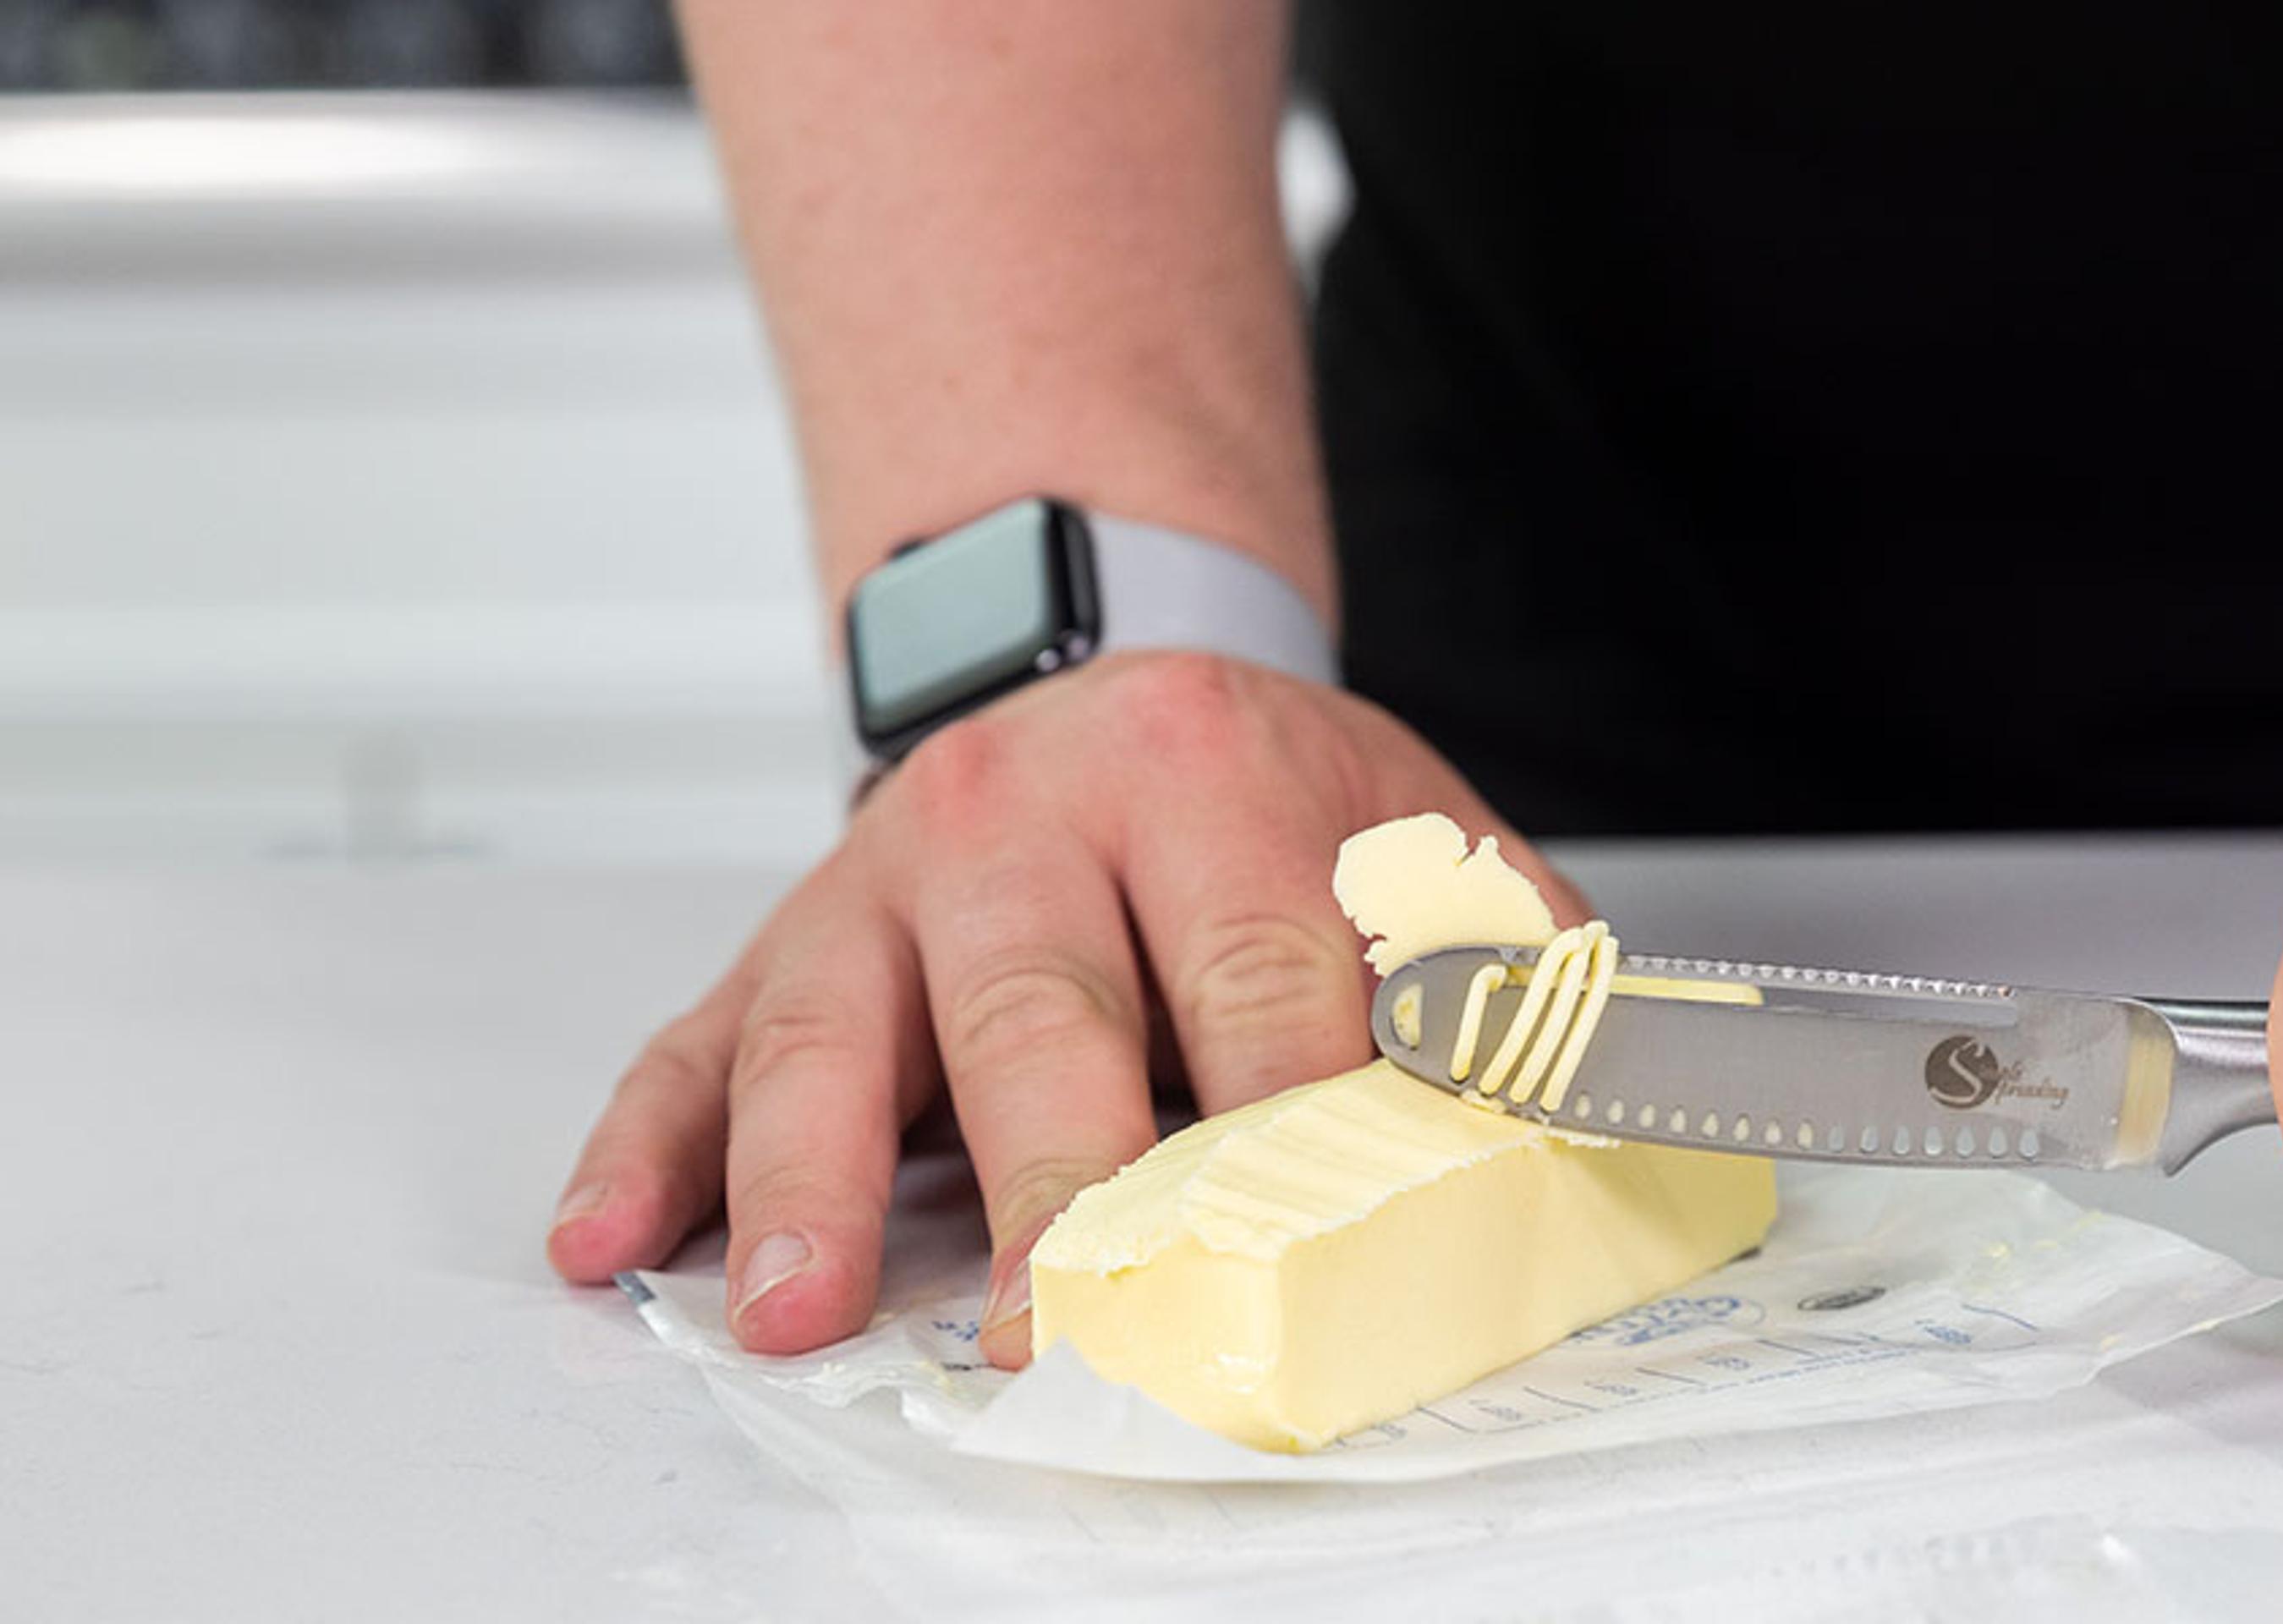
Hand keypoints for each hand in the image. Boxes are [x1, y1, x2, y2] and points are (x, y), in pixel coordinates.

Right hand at [544, 651, 1572, 1366]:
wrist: (1108, 648)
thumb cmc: (1259, 799)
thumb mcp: (1414, 836)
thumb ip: (1504, 978)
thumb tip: (1596, 1124)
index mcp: (1207, 779)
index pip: (1262, 985)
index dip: (1287, 1139)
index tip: (1306, 1268)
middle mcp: (1027, 815)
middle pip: (1044, 1020)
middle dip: (1056, 1188)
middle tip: (1065, 1328)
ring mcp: (886, 881)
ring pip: (831, 1034)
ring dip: (811, 1185)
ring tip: (802, 1307)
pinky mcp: (786, 940)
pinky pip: (695, 1044)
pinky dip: (648, 1147)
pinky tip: (610, 1235)